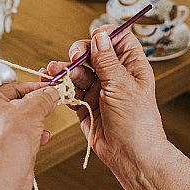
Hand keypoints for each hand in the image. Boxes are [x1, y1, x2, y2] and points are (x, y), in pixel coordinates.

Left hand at [0, 48, 60, 189]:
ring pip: (15, 112)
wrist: (1, 184)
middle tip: (49, 91)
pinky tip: (42, 135)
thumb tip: (51, 93)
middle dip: (30, 90)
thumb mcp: (30, 112)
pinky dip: (31, 130)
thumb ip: (42, 98)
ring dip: (34, 111)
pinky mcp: (0, 147)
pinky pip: (17, 131)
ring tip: (48, 112)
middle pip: (7, 91)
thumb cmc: (4, 148)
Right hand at [45, 25, 166, 174]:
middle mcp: (116, 77)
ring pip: (79, 72)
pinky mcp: (86, 106)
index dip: (106, 35)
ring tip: (55, 71)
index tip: (94, 36)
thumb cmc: (137, 122)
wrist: (130, 154)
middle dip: (81, 52)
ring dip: (67, 70)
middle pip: (94, 54)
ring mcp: (100, 92)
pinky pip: (71, 91)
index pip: (120, 41)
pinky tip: (52, 81)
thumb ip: (107, 60)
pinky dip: (61, 86)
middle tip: (73, 56)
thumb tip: (100, 37)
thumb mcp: (122, 85)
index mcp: (132, 68)